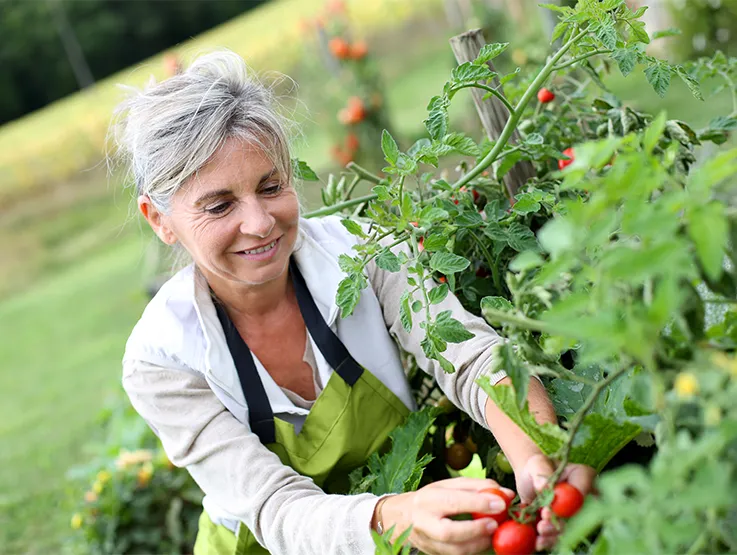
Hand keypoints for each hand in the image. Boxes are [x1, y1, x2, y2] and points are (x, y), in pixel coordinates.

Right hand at [377, 477, 514, 554]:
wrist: (400, 518)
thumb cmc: (431, 498)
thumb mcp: (448, 485)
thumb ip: (477, 486)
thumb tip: (506, 494)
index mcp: (429, 498)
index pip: (453, 501)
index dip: (478, 503)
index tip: (500, 502)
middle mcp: (425, 521)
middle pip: (449, 531)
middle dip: (475, 529)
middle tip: (495, 524)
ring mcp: (427, 541)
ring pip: (454, 550)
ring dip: (478, 543)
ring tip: (493, 533)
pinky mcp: (433, 553)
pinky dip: (473, 550)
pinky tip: (484, 541)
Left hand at [514, 453, 596, 550]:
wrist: (529, 480)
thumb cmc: (536, 468)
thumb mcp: (536, 464)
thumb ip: (541, 473)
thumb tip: (543, 487)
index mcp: (583, 476)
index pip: (582, 491)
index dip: (567, 505)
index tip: (547, 511)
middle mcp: (586, 497)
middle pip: (579, 515)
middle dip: (561, 525)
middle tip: (542, 526)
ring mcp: (577, 513)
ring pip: (571, 529)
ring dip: (555, 535)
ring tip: (539, 534)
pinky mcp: (566, 524)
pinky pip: (561, 536)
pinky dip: (550, 540)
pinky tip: (539, 543)